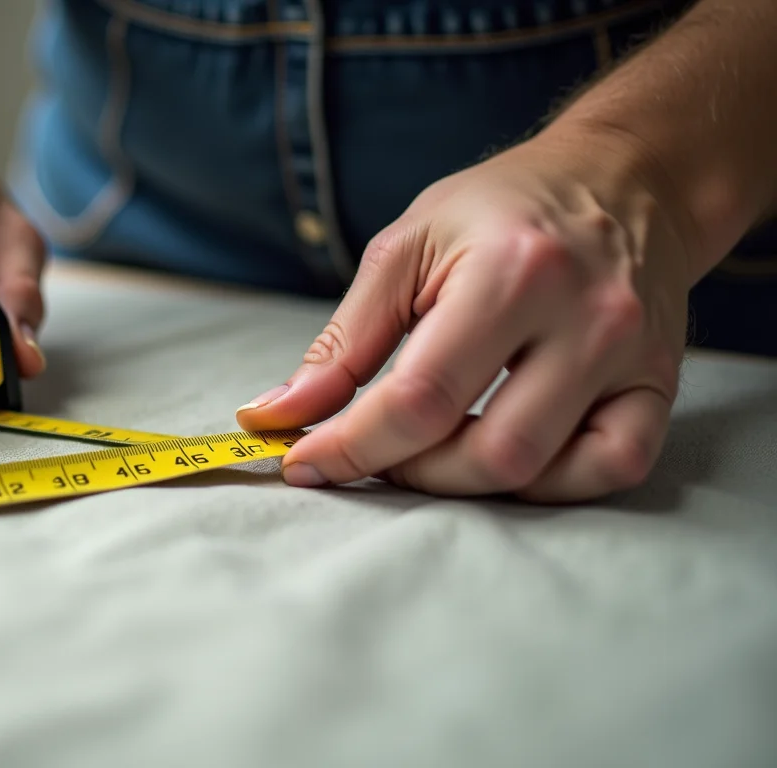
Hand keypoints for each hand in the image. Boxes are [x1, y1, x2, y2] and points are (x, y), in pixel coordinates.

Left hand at [237, 131, 694, 501]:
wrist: (623, 178)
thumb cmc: (502, 208)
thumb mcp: (407, 248)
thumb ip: (344, 340)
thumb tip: (279, 414)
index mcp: (513, 272)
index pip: (420, 397)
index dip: (351, 446)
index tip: (303, 462)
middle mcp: (586, 317)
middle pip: (487, 451)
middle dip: (407, 470)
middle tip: (372, 450)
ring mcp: (632, 356)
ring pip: (542, 472)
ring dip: (464, 482)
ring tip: (427, 449)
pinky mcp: (661, 383)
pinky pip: (614, 467)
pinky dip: (548, 484)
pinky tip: (504, 454)